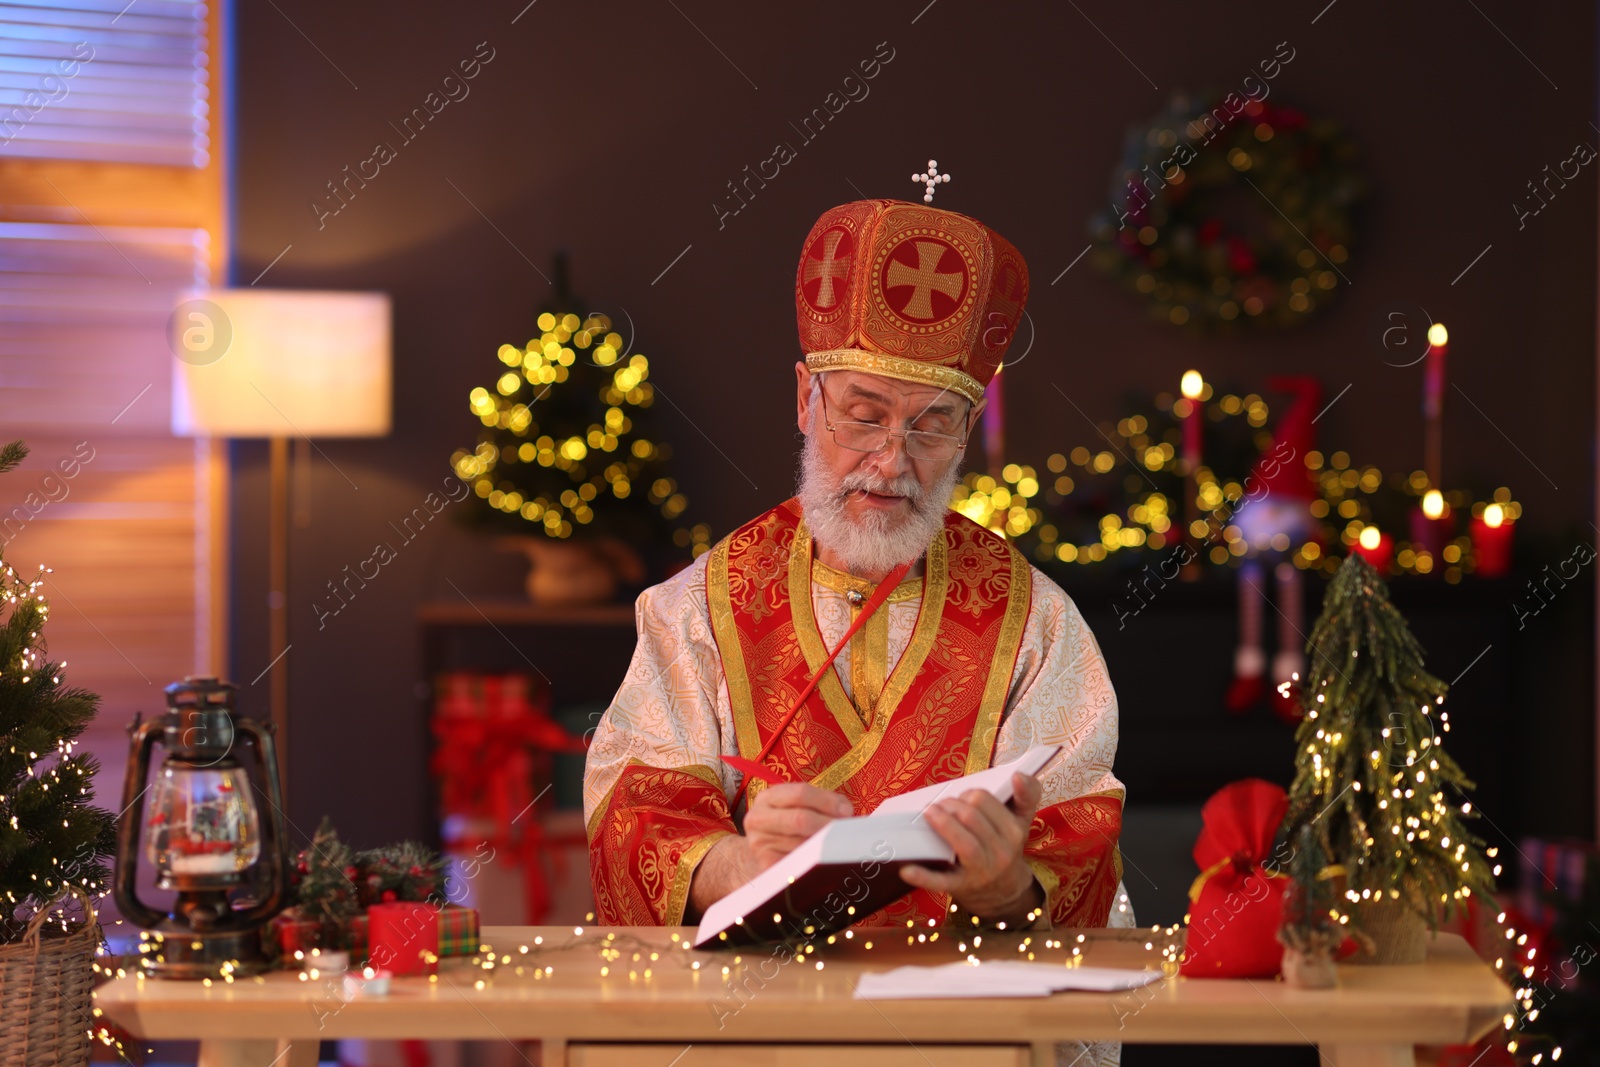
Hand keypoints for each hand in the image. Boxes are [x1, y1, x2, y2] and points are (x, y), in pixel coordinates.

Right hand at [742, 782, 853, 868]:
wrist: (753, 859)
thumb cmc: (784, 830)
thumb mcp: (795, 808)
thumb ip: (822, 803)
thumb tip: (845, 812)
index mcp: (767, 797)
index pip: (800, 793)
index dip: (827, 801)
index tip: (847, 811)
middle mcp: (758, 818)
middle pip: (800, 819)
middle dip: (828, 825)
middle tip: (845, 832)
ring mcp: (759, 843)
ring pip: (802, 844)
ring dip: (824, 846)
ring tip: (836, 846)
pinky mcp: (764, 866)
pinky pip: (797, 864)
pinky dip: (814, 863)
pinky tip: (821, 862)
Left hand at [900, 773, 1043, 923]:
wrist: (1004, 890)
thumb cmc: (1005, 845)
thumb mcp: (1021, 820)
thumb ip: (1027, 794)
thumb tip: (1019, 774)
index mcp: (1015, 830)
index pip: (987, 800)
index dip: (970, 793)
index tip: (965, 793)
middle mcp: (1003, 851)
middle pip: (972, 816)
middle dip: (951, 805)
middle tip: (940, 804)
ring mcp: (983, 871)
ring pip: (964, 842)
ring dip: (942, 824)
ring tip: (928, 814)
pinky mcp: (962, 886)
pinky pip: (942, 881)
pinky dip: (923, 876)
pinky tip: (906, 869)